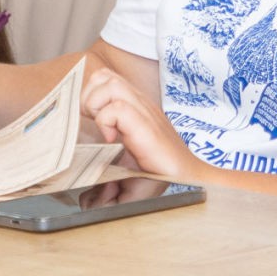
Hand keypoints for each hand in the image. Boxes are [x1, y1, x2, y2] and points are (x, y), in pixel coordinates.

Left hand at [81, 65, 204, 180]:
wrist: (190, 177)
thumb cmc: (159, 172)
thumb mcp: (125, 165)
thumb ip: (105, 172)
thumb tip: (86, 199)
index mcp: (133, 106)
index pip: (105, 79)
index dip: (89, 94)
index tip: (89, 122)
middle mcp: (138, 104)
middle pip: (103, 76)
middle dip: (88, 97)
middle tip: (92, 123)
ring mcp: (144, 112)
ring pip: (110, 84)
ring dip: (96, 106)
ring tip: (102, 130)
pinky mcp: (146, 127)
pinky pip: (118, 108)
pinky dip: (106, 122)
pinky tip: (112, 140)